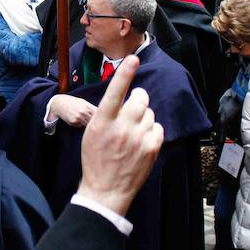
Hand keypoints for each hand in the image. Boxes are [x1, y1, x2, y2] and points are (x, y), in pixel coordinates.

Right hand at [47, 94, 96, 126]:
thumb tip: (101, 113)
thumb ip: (92, 108)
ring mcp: (78, 118)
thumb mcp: (83, 102)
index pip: (98, 114)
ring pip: (87, 125)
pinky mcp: (73, 123)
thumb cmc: (72, 102)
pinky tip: (77, 119)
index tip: (102, 117)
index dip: (101, 117)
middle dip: (95, 121)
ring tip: (83, 119)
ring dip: (88, 124)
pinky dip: (80, 124)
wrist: (59, 103)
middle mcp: (83, 113)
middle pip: (94, 121)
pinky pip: (80, 126)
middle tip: (95, 121)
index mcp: (87, 107)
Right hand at [77, 56, 163, 215]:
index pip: (115, 92)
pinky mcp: (152, 148)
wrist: (105, 190)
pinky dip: (151, 131)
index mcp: (102, 121)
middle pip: (140, 98)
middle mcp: (122, 127)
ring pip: (149, 113)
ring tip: (132, 132)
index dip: (124, 74)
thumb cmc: (95, 159)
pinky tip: (141, 141)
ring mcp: (138, 138)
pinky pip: (158, 127)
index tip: (132, 59)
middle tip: (131, 108)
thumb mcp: (92, 132)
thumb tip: (124, 96)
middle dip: (138, 98)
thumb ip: (107, 113)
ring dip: (143, 117)